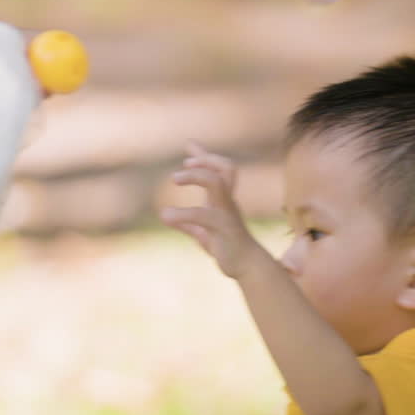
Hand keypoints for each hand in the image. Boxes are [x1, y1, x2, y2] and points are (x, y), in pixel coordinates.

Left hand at [162, 141, 267, 278]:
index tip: (189, 147)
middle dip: (206, 160)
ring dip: (196, 176)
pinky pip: (204, 216)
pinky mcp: (224, 230)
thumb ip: (187, 220)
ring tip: (174, 179)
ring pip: (217, 184)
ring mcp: (227, 213)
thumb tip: (166, 214)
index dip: (204, 156)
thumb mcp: (203, 230)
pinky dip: (183, 213)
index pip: (219, 169)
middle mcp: (227, 202)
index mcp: (223, 199)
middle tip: (185, 164)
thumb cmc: (227, 246)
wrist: (248, 267)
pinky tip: (166, 216)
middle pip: (226, 168)